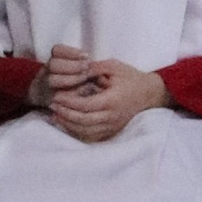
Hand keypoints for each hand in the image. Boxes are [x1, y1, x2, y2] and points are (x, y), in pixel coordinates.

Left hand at [44, 52, 167, 143]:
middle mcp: (112, 116)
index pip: (86, 105)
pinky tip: (68, 125)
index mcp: (112, 100)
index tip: (56, 96)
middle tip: (52, 105)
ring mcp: (113, 125)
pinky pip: (93, 135)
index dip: (69, 102)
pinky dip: (78, 132)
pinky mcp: (113, 130)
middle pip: (84, 121)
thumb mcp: (114, 66)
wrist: (150, 93)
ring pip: (87, 131)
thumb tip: (78, 68)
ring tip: (55, 116)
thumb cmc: (131, 78)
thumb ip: (95, 67)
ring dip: (69, 125)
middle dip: (65, 114)